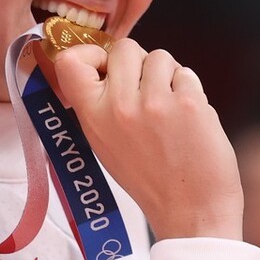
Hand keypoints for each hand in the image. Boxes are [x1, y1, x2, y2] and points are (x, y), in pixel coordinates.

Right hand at [52, 39, 243, 240]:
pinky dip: (190, 90)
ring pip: (160, 57)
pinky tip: (188, 117)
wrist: (189, 211)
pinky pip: (186, 74)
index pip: (69, 61)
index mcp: (92, 117)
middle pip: (125, 48)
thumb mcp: (104, 143)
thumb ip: (101, 104)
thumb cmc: (149, 177)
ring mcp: (154, 103)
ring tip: (169, 108)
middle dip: (139, 63)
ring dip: (168, 76)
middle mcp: (119, 106)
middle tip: (147, 91)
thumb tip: (108, 64)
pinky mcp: (188, 105)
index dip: (91, 54)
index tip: (106, 66)